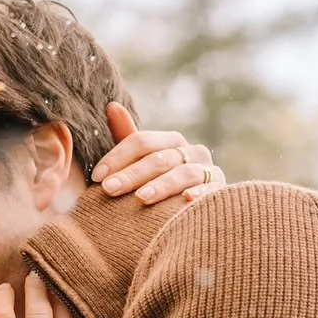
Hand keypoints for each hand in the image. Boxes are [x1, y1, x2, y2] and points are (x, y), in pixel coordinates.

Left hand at [92, 102, 225, 204]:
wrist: (196, 212)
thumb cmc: (162, 186)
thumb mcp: (144, 162)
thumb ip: (128, 138)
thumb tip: (112, 105)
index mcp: (171, 142)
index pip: (141, 142)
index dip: (117, 157)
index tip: (97, 178)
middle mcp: (192, 152)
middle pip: (159, 158)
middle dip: (132, 174)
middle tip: (109, 189)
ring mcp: (208, 171)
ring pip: (183, 174)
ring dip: (162, 185)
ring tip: (141, 198)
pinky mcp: (221, 191)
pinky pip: (211, 190)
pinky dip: (200, 194)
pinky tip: (186, 200)